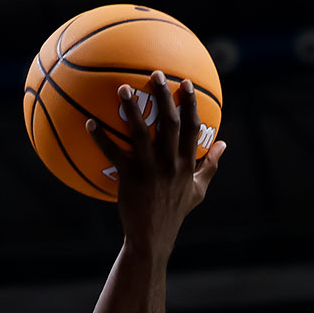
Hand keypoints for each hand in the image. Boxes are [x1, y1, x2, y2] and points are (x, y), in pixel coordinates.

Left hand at [87, 71, 225, 246]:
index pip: (192, 127)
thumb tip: (224, 145)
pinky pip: (113, 154)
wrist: (153, 238)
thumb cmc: (174, 212)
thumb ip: (209, 165)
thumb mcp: (197, 190)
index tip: (185, 83)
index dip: (190, 104)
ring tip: (122, 89)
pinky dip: (101, 138)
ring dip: (131, 109)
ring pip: (140, 134)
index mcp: (186, 163)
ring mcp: (149, 170)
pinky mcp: (129, 178)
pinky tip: (89, 123)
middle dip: (164, 96)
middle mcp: (170, 163)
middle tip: (156, 74)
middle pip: (169, 123)